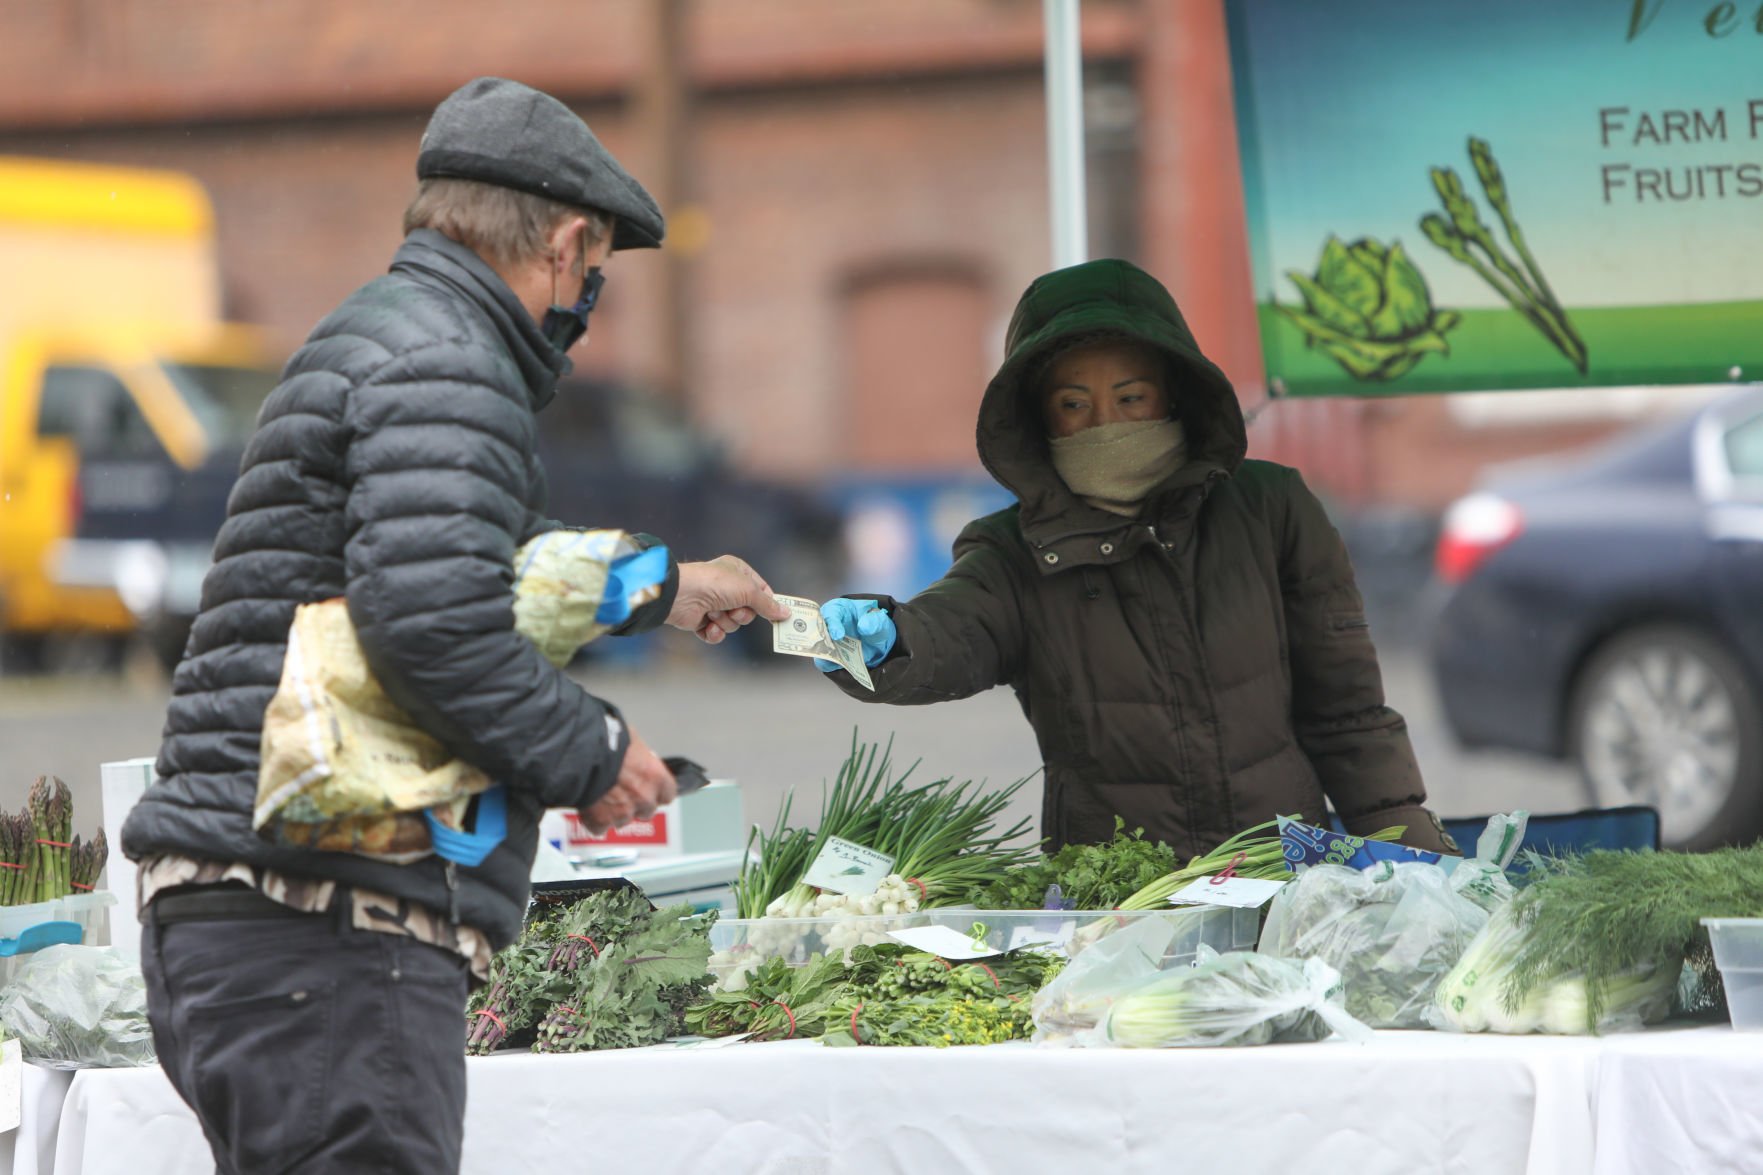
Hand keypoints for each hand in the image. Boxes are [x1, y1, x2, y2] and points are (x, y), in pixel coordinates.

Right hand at [578, 729, 676, 834]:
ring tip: (601, 796)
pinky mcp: (601, 822)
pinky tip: (588, 805)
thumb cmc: (605, 741)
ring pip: (623, 820)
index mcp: (655, 777)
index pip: (668, 794)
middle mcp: (644, 798)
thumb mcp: (631, 740)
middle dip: (636, 804)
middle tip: (622, 792)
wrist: (580, 754)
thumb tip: (636, 754)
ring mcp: (623, 813)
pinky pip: (600, 826)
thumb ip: (639, 756)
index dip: (657, 792)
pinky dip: (594, 819)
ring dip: (614, 812)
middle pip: (647, 810)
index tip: (650, 790)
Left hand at [666, 555, 790, 643]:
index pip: (761, 589)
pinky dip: (714, 633)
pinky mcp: (701, 620)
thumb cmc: (715, 583)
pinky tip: (708, 626)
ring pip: (733, 624)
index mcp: (737, 571)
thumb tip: (785, 613)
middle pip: (748, 611)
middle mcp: (726, 587)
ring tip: (713, 612)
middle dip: (741, 614)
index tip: (777, 615)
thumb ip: (767, 604)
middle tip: (733, 609)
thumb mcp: (748, 590)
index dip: (768, 602)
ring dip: (725, 621)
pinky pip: (717, 634)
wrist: (681, 595)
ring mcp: (713, 604)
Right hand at [815, 598, 895, 670]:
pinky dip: (829, 665)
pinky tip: (838, 666)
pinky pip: (825, 661)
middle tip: (831, 647)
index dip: (833, 624)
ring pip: (819, 647)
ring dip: (825, 653)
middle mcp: (829, 624)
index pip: (831, 613)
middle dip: (823, 639)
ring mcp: (829, 641)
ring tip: (834, 659)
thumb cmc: (874, 624)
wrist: (878, 640)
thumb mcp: (880, 620)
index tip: (838, 635)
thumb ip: (874, 621)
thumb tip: (863, 627)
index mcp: (839, 609)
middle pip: (819, 630)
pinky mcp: (831, 655)